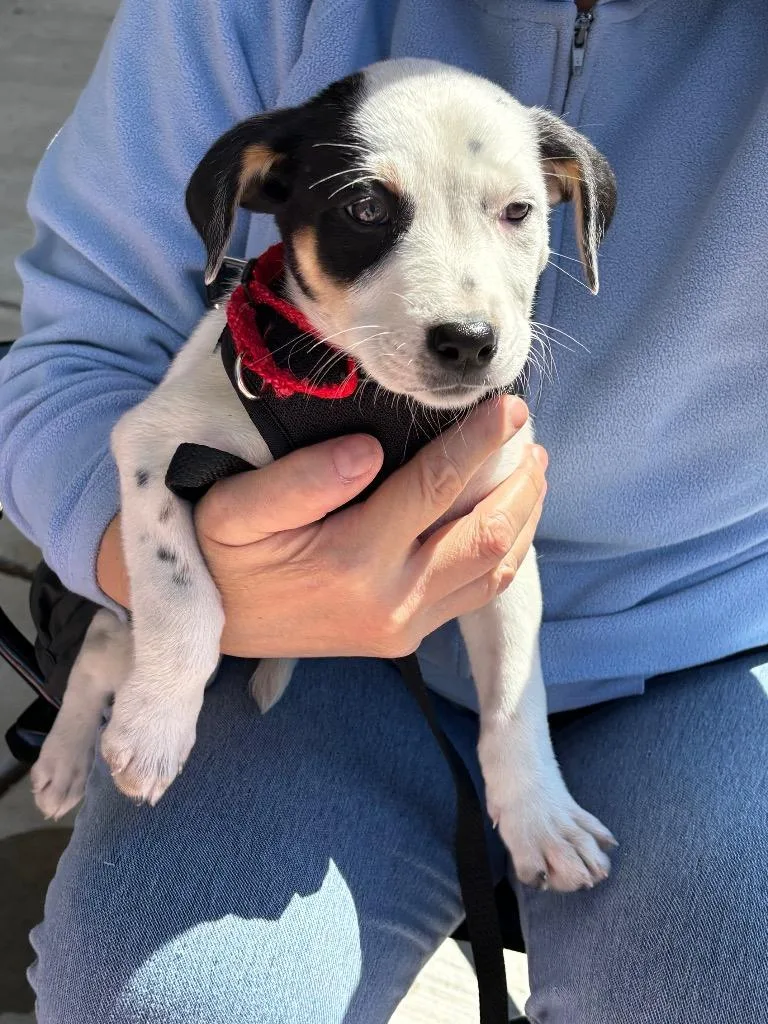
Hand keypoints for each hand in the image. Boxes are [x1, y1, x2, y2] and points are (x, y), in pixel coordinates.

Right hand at [194, 395, 546, 658]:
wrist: (216, 624)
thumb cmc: (224, 556)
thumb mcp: (233, 511)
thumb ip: (297, 482)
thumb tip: (367, 450)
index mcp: (352, 560)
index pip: (436, 487)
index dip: (480, 442)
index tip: (509, 406)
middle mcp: (392, 600)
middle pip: (484, 534)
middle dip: (518, 482)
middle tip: (530, 434)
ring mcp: (406, 626)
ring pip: (493, 570)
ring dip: (522, 518)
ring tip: (532, 471)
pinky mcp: (408, 639)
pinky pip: (478, 596)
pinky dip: (505, 554)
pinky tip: (508, 521)